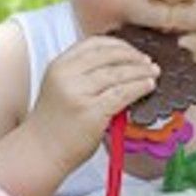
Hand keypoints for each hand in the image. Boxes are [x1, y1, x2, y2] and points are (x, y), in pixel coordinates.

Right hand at [26, 37, 158, 173]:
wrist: (41, 152)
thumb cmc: (55, 124)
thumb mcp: (62, 88)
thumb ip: (84, 74)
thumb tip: (122, 66)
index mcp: (60, 65)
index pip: (94, 43)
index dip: (119, 44)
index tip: (133, 51)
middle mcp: (67, 75)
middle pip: (109, 56)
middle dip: (134, 57)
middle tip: (149, 63)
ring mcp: (79, 93)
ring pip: (118, 74)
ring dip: (141, 71)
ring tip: (154, 72)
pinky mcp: (91, 112)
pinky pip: (122, 94)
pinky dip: (139, 87)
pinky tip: (149, 86)